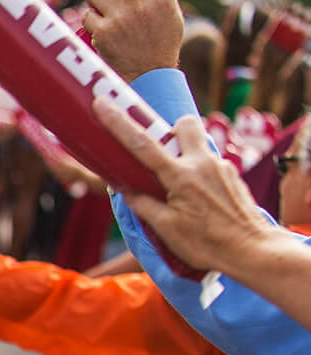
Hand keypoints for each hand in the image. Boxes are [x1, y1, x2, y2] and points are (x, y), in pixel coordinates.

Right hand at [93, 105, 270, 272]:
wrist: (253, 250)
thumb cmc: (207, 244)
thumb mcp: (165, 228)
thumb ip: (143, 204)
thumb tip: (125, 189)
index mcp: (180, 177)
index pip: (142, 144)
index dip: (118, 123)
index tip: (101, 104)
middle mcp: (203, 164)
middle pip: (185, 124)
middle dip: (171, 128)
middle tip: (162, 149)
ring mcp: (221, 167)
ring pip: (199, 144)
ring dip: (185, 153)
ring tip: (180, 184)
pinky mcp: (233, 176)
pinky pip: (210, 163)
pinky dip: (199, 172)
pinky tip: (200, 198)